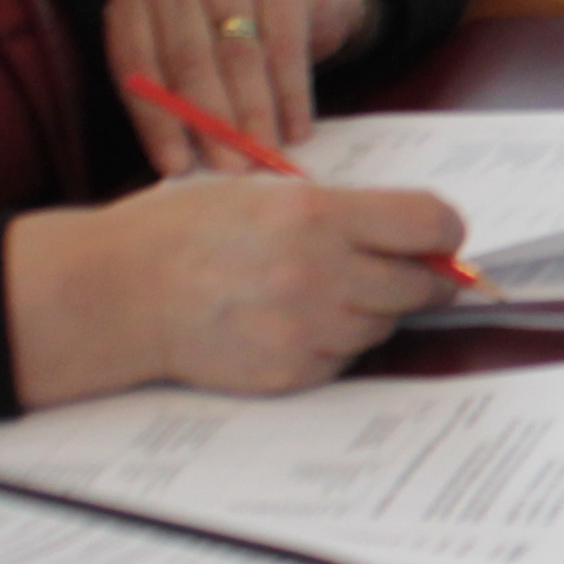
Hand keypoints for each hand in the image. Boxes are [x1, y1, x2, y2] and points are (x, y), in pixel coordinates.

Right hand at [4, 177, 470, 406]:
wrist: (117, 292)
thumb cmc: (189, 231)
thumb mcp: (267, 192)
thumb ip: (346, 211)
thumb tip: (423, 233)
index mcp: (316, 214)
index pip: (432, 223)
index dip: (445, 232)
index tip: (439, 238)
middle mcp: (318, 271)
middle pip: (421, 284)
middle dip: (418, 276)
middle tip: (396, 270)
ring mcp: (305, 328)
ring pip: (384, 324)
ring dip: (370, 310)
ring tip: (317, 291)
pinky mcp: (291, 371)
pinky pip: (345, 358)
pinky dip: (333, 343)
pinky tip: (289, 322)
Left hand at [105, 0, 375, 168]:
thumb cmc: (219, 32)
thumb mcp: (179, 54)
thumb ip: (172, 95)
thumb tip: (184, 165)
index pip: (137, 67)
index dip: (157, 122)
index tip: (177, 168)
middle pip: (190, 61)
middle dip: (212, 122)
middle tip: (230, 168)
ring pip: (240, 56)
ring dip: (254, 115)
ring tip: (265, 156)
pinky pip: (285, 48)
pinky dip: (292, 97)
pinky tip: (297, 130)